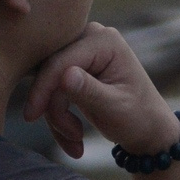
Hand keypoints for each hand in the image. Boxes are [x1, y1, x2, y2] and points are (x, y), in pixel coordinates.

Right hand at [22, 23, 175, 160]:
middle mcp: (90, 38)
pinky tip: (73, 139)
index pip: (61, 61)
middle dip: (54, 109)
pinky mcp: (73, 67)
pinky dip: (58, 117)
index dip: (44, 89)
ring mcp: (81, 51)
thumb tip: (65, 76)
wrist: (149, 129)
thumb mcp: (115, 108)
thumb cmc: (139, 118)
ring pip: (48, 84)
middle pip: (51, 71)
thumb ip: (89, 91)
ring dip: (56, 117)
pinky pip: (52, 90)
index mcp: (104, 40)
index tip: (30, 117)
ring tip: (77, 141)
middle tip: (72, 137)